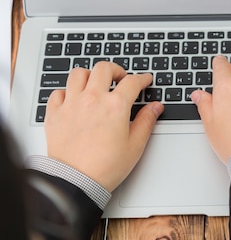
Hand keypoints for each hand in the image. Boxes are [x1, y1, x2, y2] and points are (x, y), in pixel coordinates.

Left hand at [44, 62, 162, 191]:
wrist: (75, 182)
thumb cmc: (105, 167)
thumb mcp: (135, 145)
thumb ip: (147, 121)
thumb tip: (155, 107)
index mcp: (115, 106)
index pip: (133, 81)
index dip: (142, 78)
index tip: (145, 80)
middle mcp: (93, 100)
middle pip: (104, 68)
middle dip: (116, 70)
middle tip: (120, 78)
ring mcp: (72, 105)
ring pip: (78, 74)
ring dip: (90, 75)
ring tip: (95, 84)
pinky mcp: (55, 114)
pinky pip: (58, 92)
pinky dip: (67, 92)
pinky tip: (74, 99)